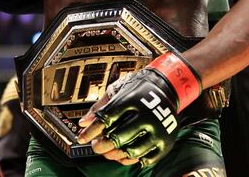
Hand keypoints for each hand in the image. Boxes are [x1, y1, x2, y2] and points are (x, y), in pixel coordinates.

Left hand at [77, 52, 200, 167]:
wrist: (167, 88)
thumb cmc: (138, 88)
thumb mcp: (117, 90)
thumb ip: (100, 106)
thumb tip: (83, 122)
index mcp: (132, 99)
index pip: (106, 119)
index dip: (91, 131)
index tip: (82, 138)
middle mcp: (147, 115)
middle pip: (118, 137)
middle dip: (102, 145)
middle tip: (96, 146)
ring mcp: (158, 130)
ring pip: (131, 151)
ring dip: (115, 155)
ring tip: (108, 152)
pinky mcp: (166, 142)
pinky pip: (146, 158)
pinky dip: (132, 160)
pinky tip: (124, 155)